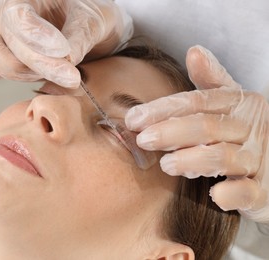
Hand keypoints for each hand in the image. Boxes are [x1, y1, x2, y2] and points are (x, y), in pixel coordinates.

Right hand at [0, 0, 132, 87]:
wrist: (89, 27)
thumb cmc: (90, 17)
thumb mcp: (94, 19)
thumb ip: (80, 36)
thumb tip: (66, 58)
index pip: (16, 16)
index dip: (37, 39)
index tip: (66, 54)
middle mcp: (3, 15)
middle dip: (31, 65)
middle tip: (70, 76)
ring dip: (19, 74)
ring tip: (57, 75)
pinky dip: (2, 78)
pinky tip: (37, 78)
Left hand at [125, 45, 268, 222]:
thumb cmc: (243, 131)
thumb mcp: (230, 104)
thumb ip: (211, 82)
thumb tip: (195, 51)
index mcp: (239, 104)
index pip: (197, 102)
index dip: (162, 109)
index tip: (133, 118)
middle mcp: (250, 128)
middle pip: (206, 126)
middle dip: (171, 131)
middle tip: (143, 139)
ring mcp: (258, 159)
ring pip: (223, 157)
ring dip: (191, 159)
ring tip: (166, 165)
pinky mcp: (263, 191)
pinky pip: (248, 192)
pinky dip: (231, 193)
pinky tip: (213, 194)